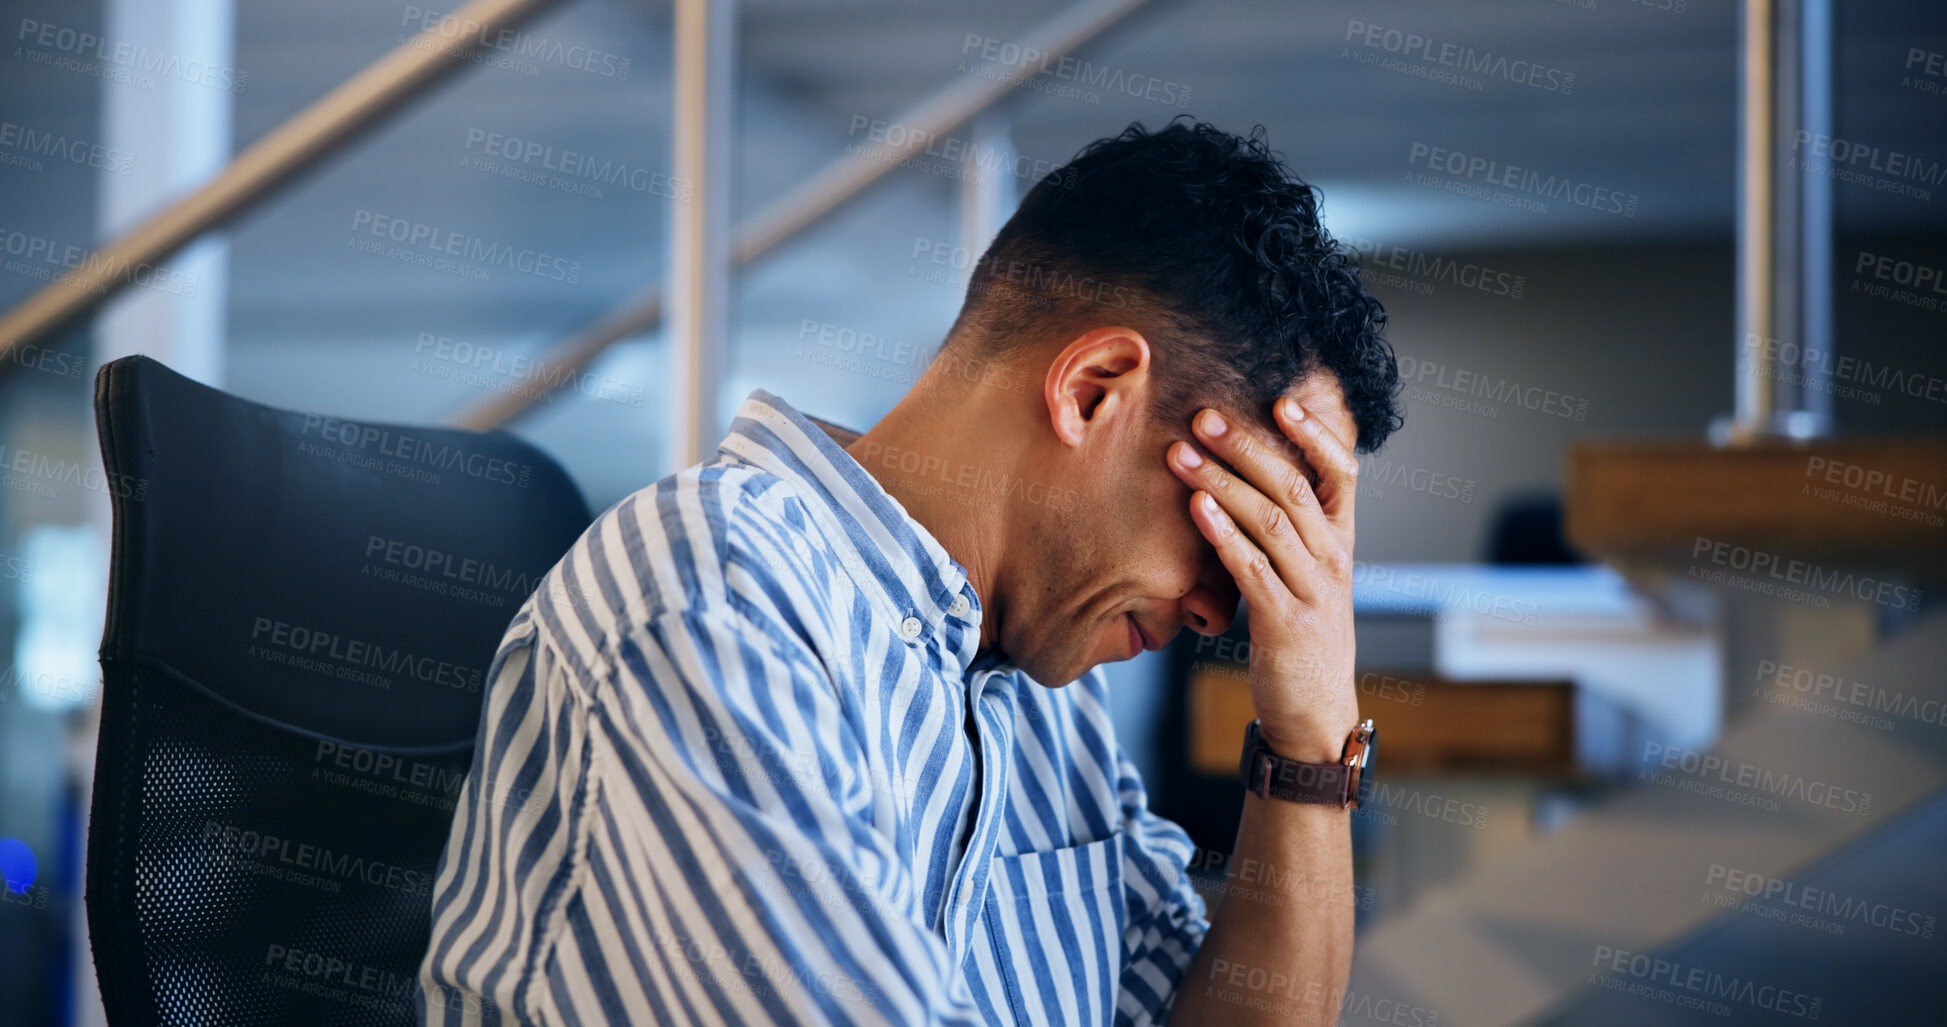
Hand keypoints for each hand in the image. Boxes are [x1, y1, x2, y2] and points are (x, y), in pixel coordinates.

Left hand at [1167, 397, 1360, 762]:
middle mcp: (1332, 559)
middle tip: (1203, 417)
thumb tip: (1244, 478)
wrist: (1315, 713)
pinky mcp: (1285, 623)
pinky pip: (1253, 569)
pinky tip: (1196, 509)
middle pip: (1294, 487)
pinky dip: (1223, 535)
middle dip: (1246, 447)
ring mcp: (1312, 591)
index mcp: (1340, 542)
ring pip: (1270, 521)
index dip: (1315, 435)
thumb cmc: (1300, 635)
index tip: (1280, 401)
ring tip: (1182, 454)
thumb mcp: (1306, 576)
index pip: (1341, 474)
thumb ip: (1288, 531)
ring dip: (1221, 483)